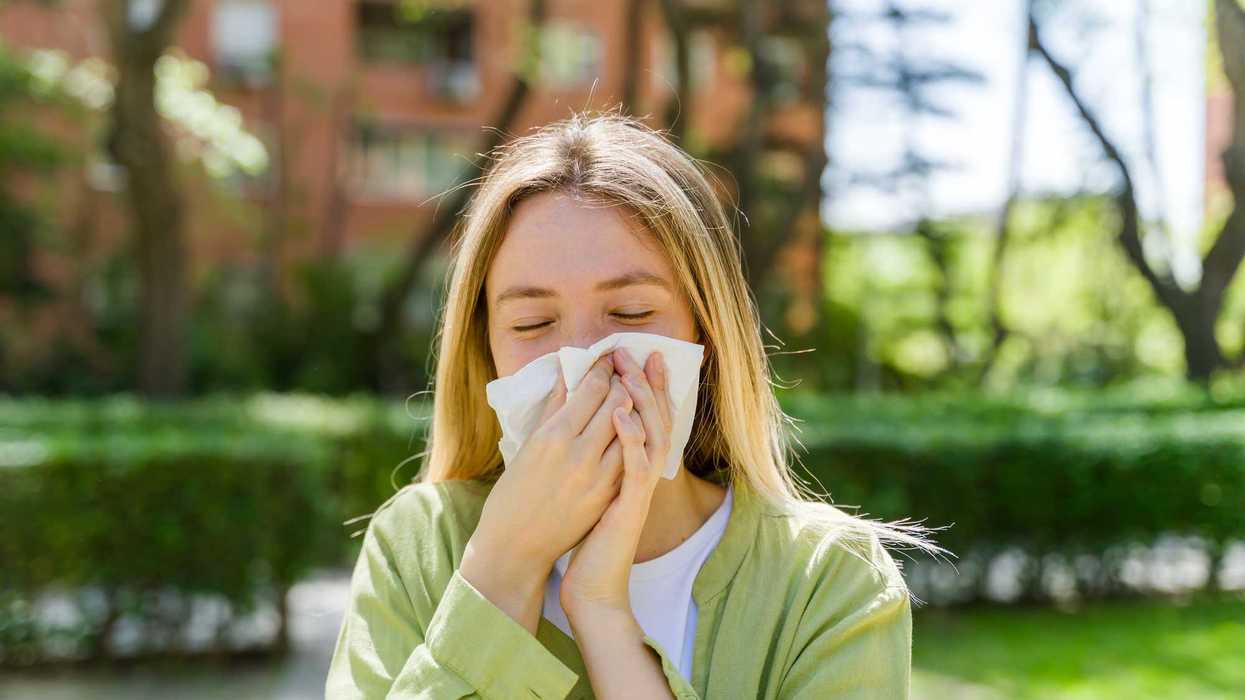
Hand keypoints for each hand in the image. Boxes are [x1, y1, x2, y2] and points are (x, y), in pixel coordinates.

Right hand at [461, 352, 631, 622]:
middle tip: (626, 368)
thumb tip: (567, 374)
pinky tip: (634, 426)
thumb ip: (553, 408)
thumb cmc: (513, 493)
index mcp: (553, 436)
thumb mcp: (528, 445)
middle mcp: (579, 454)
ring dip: (635, 407)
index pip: (592, 389)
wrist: (516, 546)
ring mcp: (598, 477)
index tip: (608, 358)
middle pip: (617, 404)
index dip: (604, 368)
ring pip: (631, 428)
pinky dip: (634, 436)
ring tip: (632, 394)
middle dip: (624, 381)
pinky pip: (631, 457)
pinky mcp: (609, 495)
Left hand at [560, 348, 672, 615]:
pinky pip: (636, 466)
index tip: (638, 355)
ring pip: (650, 436)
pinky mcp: (629, 506)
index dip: (646, 386)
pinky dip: (631, 438)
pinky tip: (622, 415)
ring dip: (641, 401)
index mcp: (631, 468)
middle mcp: (640, 475)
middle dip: (646, 383)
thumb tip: (579, 424)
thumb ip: (593, 457)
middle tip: (638, 351)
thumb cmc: (585, 540)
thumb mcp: (590, 490)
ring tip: (631, 371)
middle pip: (654, 419)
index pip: (646, 418)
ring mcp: (637, 490)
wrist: (592, 587)